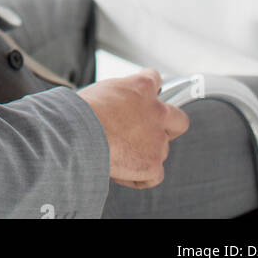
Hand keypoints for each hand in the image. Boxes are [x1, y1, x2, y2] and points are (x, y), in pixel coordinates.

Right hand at [76, 68, 189, 187]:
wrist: (78, 133)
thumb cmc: (82, 112)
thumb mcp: (103, 91)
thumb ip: (121, 96)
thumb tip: (118, 105)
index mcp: (141, 87)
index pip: (155, 80)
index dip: (148, 93)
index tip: (141, 100)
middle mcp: (156, 111)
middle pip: (178, 119)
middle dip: (169, 127)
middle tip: (149, 132)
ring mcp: (157, 139)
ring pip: (162, 150)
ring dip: (146, 153)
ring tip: (120, 154)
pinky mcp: (153, 164)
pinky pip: (154, 176)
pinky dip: (140, 177)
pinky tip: (122, 171)